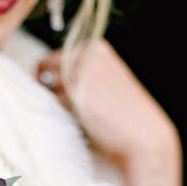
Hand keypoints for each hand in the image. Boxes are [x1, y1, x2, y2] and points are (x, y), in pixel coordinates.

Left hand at [36, 38, 180, 181]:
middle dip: (48, 90)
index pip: (54, 59)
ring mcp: (78, 74)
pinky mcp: (73, 96)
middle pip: (44, 71)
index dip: (52, 80)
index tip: (64, 97)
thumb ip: (81, 73)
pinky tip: (82, 125)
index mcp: (95, 48)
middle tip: (66, 110)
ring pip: (46, 90)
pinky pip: (52, 107)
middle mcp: (84, 55)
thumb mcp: (107, 81)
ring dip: (54, 105)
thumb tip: (41, 76)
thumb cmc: (125, 116)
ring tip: (80, 118)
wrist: (145, 138)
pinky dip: (60, 117)